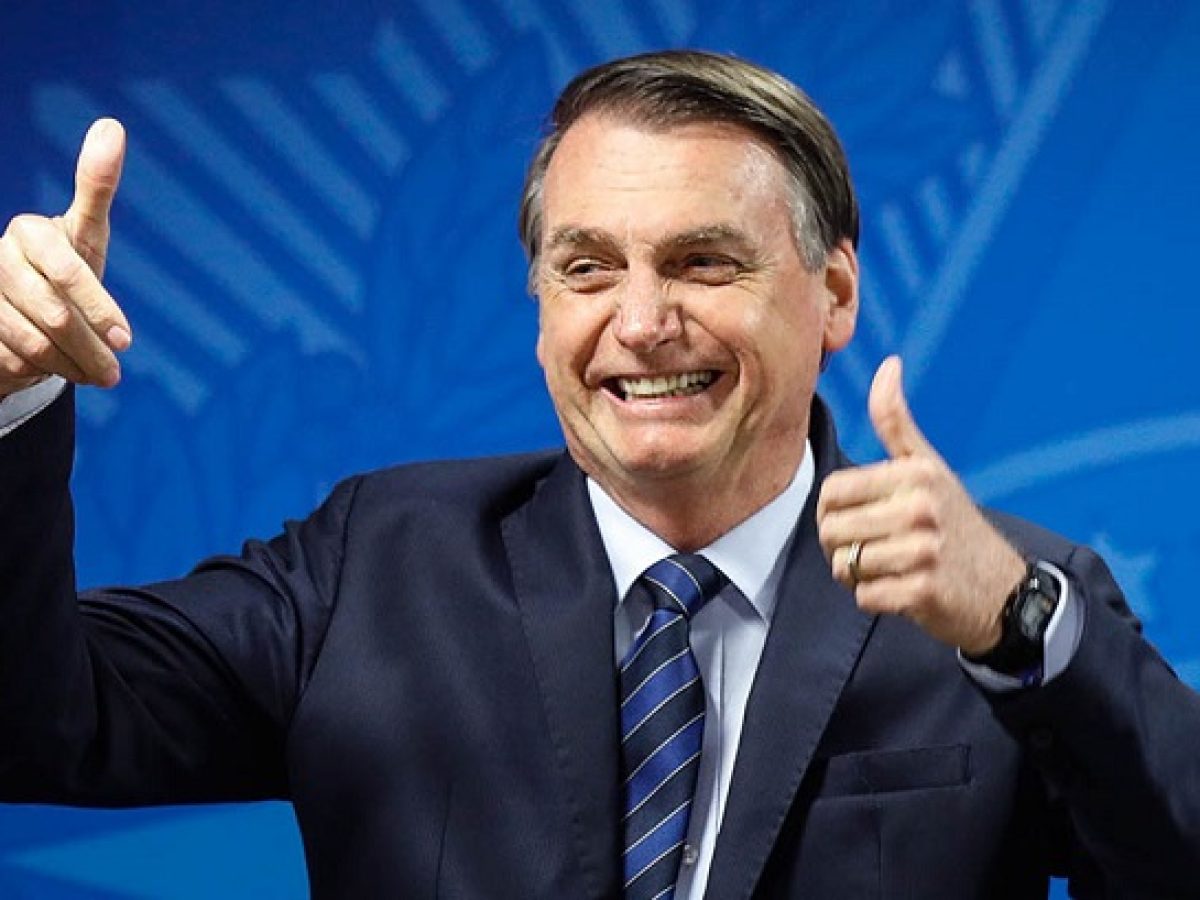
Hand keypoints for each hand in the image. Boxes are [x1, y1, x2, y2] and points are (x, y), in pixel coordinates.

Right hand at [0, 118, 131, 397]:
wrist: (25, 307)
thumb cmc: (65, 266)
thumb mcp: (86, 233)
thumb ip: (96, 184)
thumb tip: (111, 125)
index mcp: (30, 230)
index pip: (69, 272)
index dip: (100, 309)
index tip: (127, 342)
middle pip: (53, 315)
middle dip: (90, 349)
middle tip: (115, 374)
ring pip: (32, 343)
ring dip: (70, 366)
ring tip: (97, 375)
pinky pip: (10, 360)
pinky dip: (39, 373)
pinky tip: (57, 371)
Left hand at [816, 355, 1025, 653]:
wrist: (1004, 589)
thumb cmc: (954, 522)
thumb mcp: (929, 467)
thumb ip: (897, 421)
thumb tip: (889, 364)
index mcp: (916, 474)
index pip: (831, 492)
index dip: (832, 511)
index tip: (857, 518)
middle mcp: (921, 508)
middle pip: (832, 530)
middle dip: (841, 546)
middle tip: (872, 549)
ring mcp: (924, 550)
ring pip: (845, 566)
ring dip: (856, 574)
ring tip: (888, 568)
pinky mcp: (924, 591)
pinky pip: (864, 596)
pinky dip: (874, 599)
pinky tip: (901, 589)